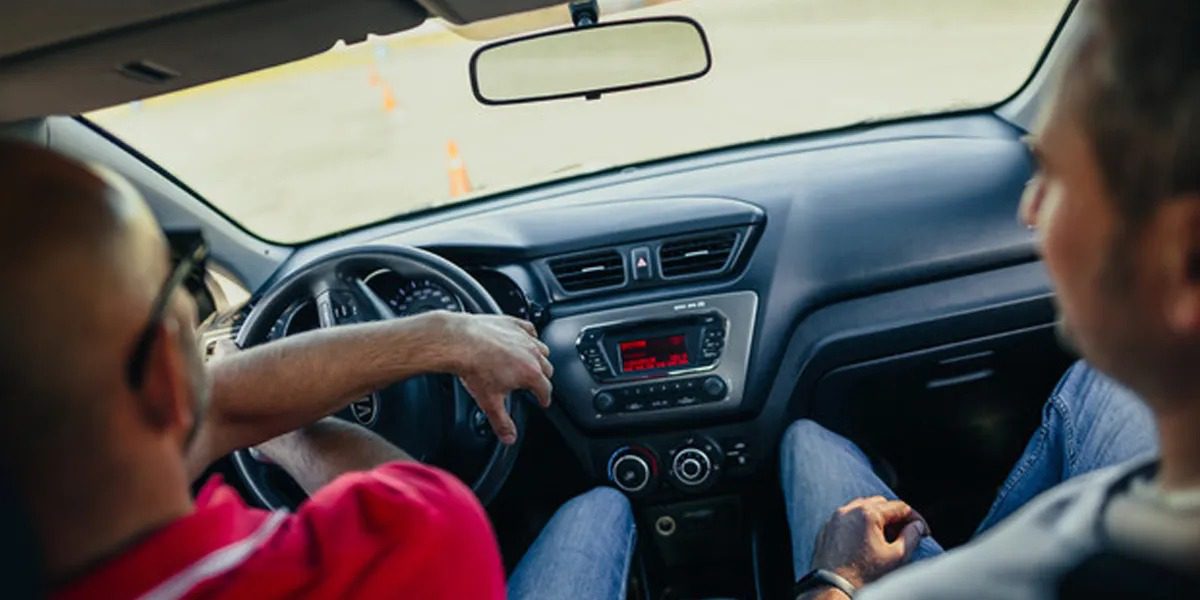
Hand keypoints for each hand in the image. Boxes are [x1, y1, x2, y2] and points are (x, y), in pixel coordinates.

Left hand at [440, 312, 552, 444]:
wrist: (459, 341)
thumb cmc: (474, 368)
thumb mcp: (489, 402)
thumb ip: (502, 422)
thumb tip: (509, 437)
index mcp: (530, 373)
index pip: (546, 389)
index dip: (544, 398)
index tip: (543, 401)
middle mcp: (531, 353)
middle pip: (547, 368)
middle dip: (543, 379)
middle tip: (535, 385)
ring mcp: (522, 336)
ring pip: (541, 348)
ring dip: (539, 357)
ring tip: (531, 363)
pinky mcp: (512, 323)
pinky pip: (529, 329)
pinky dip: (530, 335)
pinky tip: (524, 338)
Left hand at [810, 496, 930, 587]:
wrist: (833, 589)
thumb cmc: (864, 575)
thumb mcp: (896, 557)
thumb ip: (911, 537)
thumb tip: (917, 526)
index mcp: (867, 513)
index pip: (899, 507)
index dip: (915, 519)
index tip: (923, 532)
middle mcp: (848, 510)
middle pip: (879, 504)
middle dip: (895, 517)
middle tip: (905, 534)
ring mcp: (834, 519)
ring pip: (861, 509)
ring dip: (876, 518)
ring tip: (886, 538)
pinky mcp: (826, 529)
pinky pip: (846, 519)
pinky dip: (859, 524)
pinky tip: (866, 541)